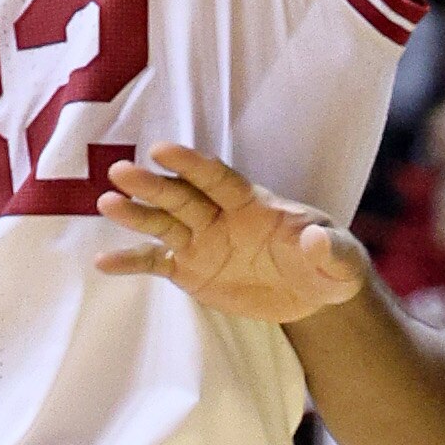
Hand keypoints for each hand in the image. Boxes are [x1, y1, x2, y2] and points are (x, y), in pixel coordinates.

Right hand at [97, 144, 365, 324]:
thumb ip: (332, 249)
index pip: (218, 178)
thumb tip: (316, 239)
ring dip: (135, 214)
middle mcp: (220, 215)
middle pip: (182, 196)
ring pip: (163, 223)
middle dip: (153, 185)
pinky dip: (130, 262)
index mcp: (253, 202)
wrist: (313, 294)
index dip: (191, 164)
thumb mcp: (342, 262)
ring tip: (106, 203)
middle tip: (120, 171)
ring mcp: (201, 241)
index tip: (163, 150)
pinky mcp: (190, 269)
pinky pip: (156, 262)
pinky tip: (102, 263)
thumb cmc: (328, 266)